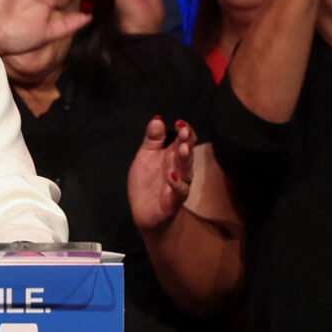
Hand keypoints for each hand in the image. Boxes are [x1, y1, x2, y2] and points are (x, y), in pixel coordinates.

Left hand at [128, 116, 195, 232]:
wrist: (145, 212)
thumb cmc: (147, 182)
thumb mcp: (145, 156)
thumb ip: (152, 139)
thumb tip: (157, 119)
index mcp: (172, 155)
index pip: (184, 139)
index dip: (184, 131)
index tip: (180, 123)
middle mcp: (179, 168)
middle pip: (186, 153)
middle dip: (186, 141)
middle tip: (185, 131)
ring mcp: (178, 184)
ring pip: (185, 170)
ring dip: (184, 159)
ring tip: (183, 148)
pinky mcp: (173, 201)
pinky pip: (178, 192)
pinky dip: (176, 184)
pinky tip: (172, 176)